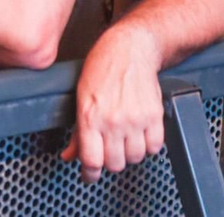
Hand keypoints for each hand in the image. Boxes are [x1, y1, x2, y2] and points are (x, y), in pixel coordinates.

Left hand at [61, 25, 163, 182]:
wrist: (130, 47)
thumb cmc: (102, 67)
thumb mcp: (81, 97)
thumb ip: (77, 132)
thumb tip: (69, 155)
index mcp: (90, 116)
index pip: (91, 160)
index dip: (89, 174)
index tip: (90, 175)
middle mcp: (113, 120)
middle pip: (114, 164)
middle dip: (110, 160)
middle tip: (109, 148)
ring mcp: (135, 119)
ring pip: (135, 158)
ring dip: (130, 153)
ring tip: (125, 138)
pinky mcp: (154, 115)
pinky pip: (155, 147)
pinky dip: (149, 145)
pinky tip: (140, 133)